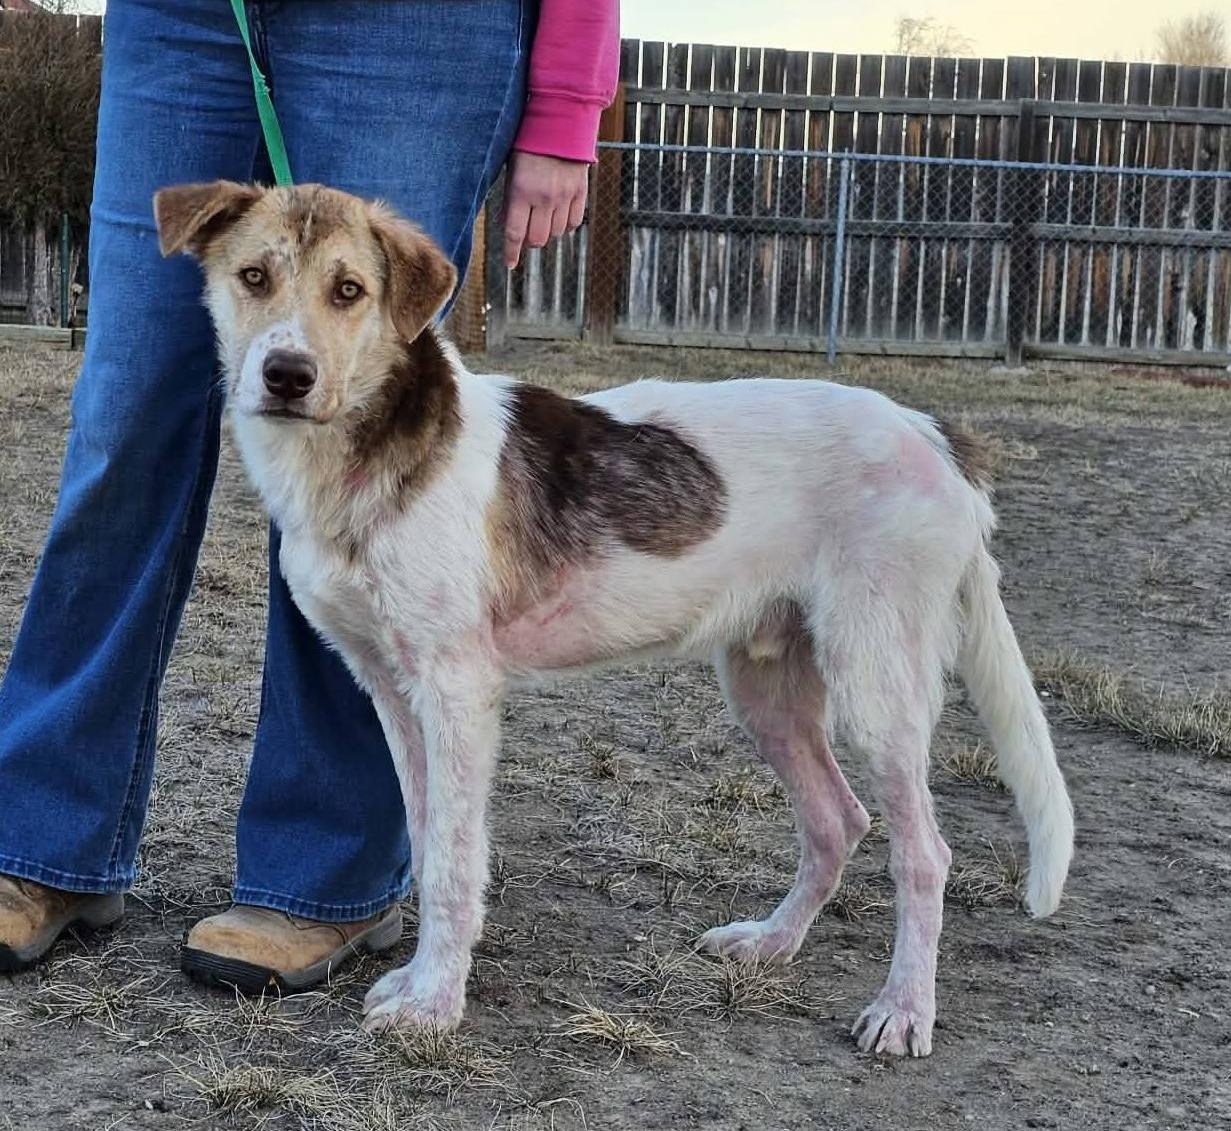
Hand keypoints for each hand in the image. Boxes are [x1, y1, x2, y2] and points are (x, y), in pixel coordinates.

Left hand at [502, 151, 588, 267]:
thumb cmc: (529, 144)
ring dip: (548, 232)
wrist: (560, 121)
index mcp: (522, 191)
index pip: (515, 233)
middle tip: (527, 234)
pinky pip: (574, 222)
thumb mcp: (512, 170)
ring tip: (543, 220)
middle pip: (537, 239)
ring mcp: (564, 196)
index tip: (510, 265)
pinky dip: (565, 225)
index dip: (511, 252)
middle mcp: (544, 198)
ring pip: (556, 233)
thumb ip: (510, 199)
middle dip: (530, 242)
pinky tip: (559, 216)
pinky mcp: (580, 192)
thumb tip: (507, 224)